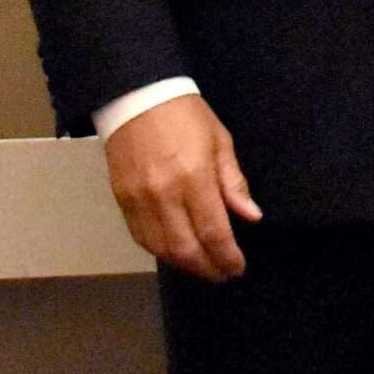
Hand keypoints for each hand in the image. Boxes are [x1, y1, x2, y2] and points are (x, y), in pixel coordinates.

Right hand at [103, 94, 261, 281]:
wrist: (138, 99)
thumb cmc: (186, 116)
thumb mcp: (221, 142)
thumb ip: (234, 183)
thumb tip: (251, 216)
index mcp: (194, 178)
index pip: (213, 231)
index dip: (226, 256)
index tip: (237, 268)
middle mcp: (164, 195)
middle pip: (185, 248)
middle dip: (206, 267)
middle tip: (222, 274)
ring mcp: (139, 201)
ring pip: (160, 249)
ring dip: (184, 264)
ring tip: (203, 267)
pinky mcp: (121, 201)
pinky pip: (141, 238)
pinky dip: (160, 251)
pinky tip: (176, 253)